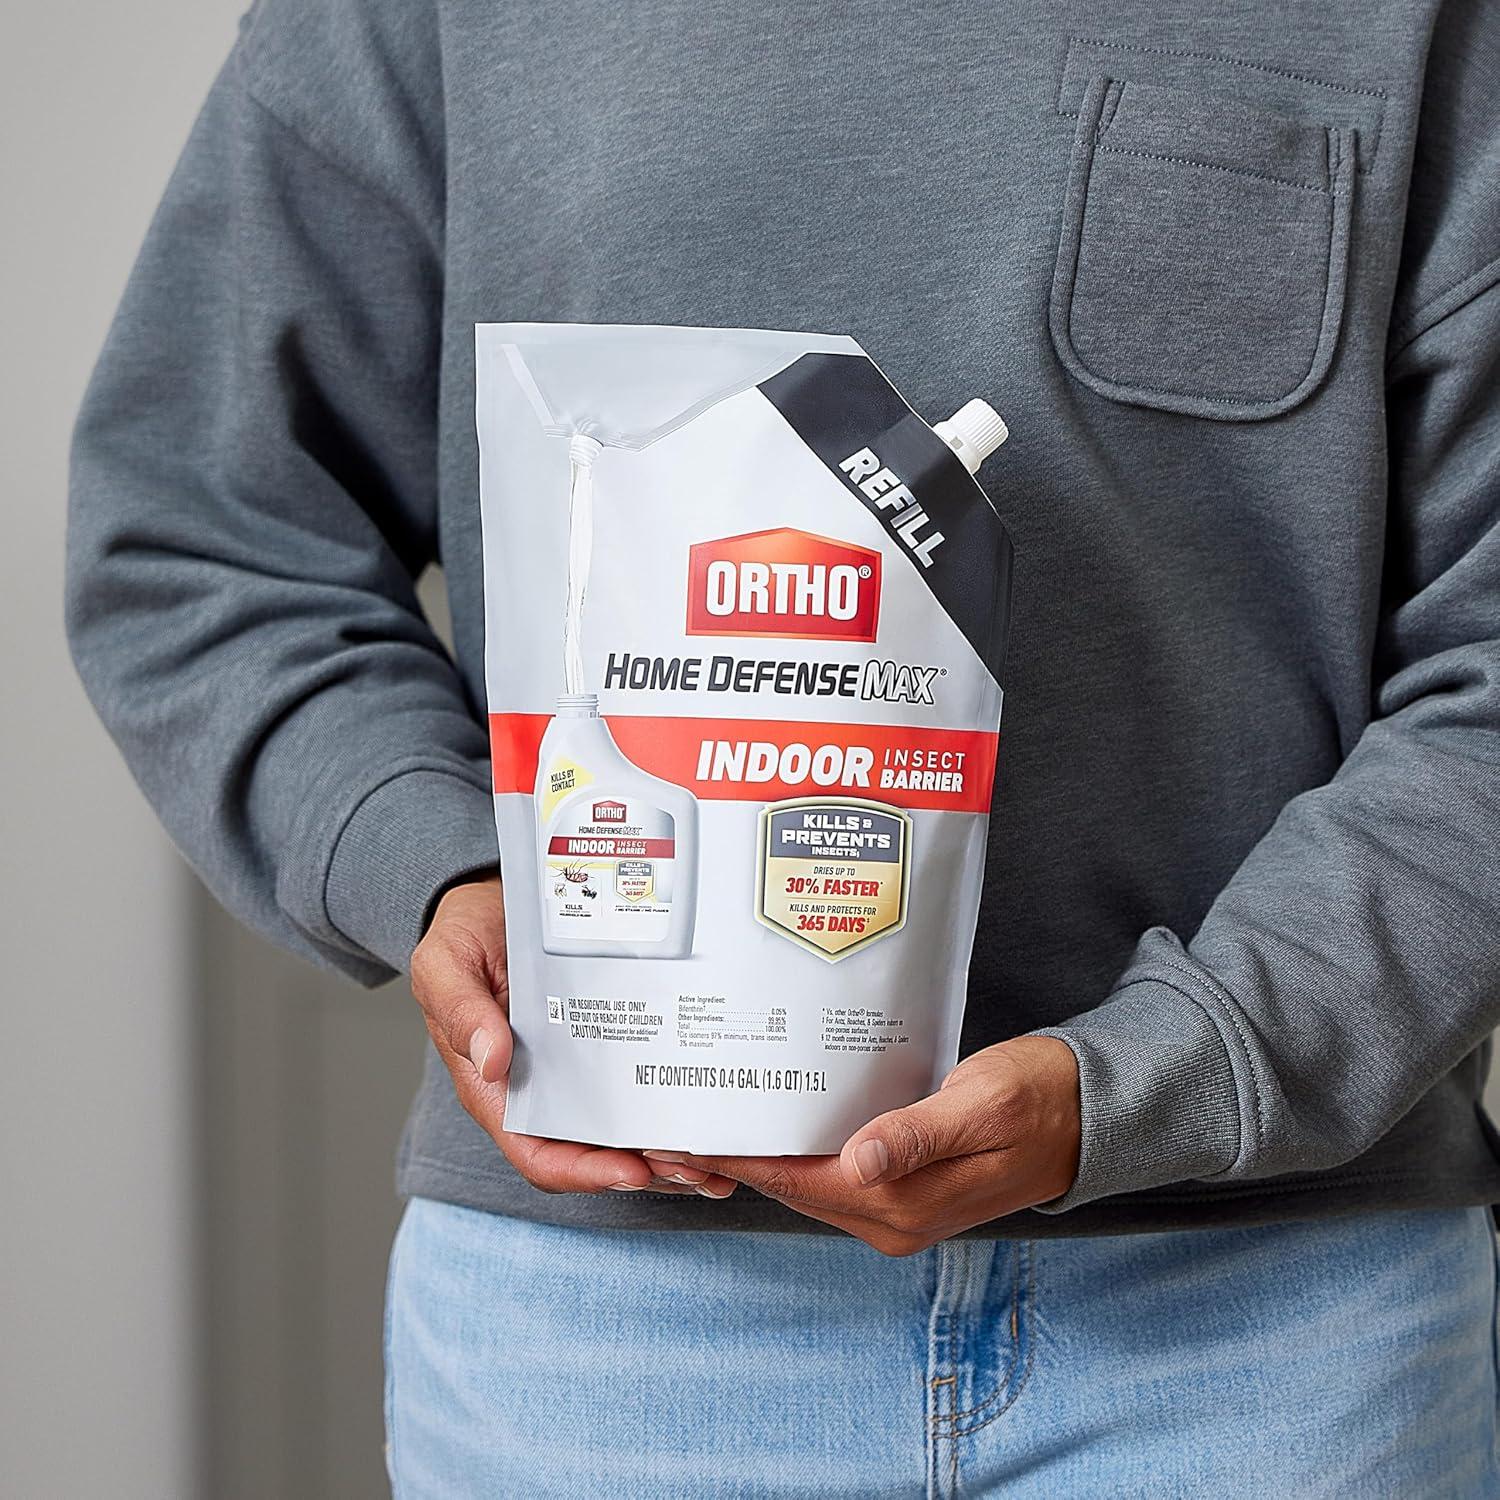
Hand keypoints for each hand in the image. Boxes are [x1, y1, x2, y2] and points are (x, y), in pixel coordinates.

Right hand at [410, 875, 735, 1198]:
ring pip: (622, 1128)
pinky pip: (637, 1082)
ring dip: (667, 1151)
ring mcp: (575, 1067)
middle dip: (645, 1169)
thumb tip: (491, 1060)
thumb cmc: (463, 934)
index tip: (630, 1172)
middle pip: (591, 1151)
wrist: (492, 896)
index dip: (582, 1171)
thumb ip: (460, 1011)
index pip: (536, 1151)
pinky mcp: (603, 1041)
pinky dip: (670, 1103)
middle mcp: (538, 1087)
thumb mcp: (446, 963)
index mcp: (494, 1086)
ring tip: (718, 1160)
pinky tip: (708, 1108)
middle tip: (698, 1170)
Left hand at [644, 1036, 1078, 1253]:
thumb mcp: (982, 1102)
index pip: (799, 1182)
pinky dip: (797, 1156)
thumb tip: (860, 1161)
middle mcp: (894, 1219)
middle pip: (793, 1190)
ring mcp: (898, 1212)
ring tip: (712, 1118)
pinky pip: (833, 1179)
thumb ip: (919, 1133)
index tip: (685, 1136)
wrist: (1087, 1116)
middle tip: (677, 1120)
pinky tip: (776, 1122)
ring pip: (808, 1187)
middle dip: (737, 1160)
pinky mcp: (903, 1193)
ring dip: (762, 1159)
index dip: (740, 1161)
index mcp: (906, 1202)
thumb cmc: (1038, 1097)